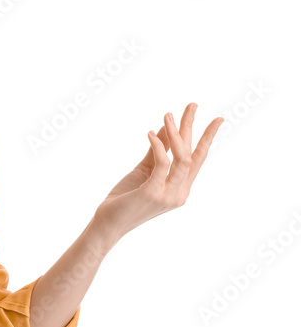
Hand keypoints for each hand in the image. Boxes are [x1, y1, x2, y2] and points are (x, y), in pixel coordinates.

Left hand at [95, 103, 222, 243]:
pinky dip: (158, 146)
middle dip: (194, 127)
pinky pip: (162, 164)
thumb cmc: (125, 197)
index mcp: (181, 187)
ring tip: (167, 114)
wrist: (109, 222)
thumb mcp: (144, 170)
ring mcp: (168, 194)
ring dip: (175, 133)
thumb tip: (165, 128)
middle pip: (193, 154)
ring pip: (182, 158)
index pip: (198, 158)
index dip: (207, 138)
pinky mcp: (153, 192)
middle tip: (193, 104)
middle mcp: (180, 192)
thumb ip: (156, 152)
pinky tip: (150, 132)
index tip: (217, 119)